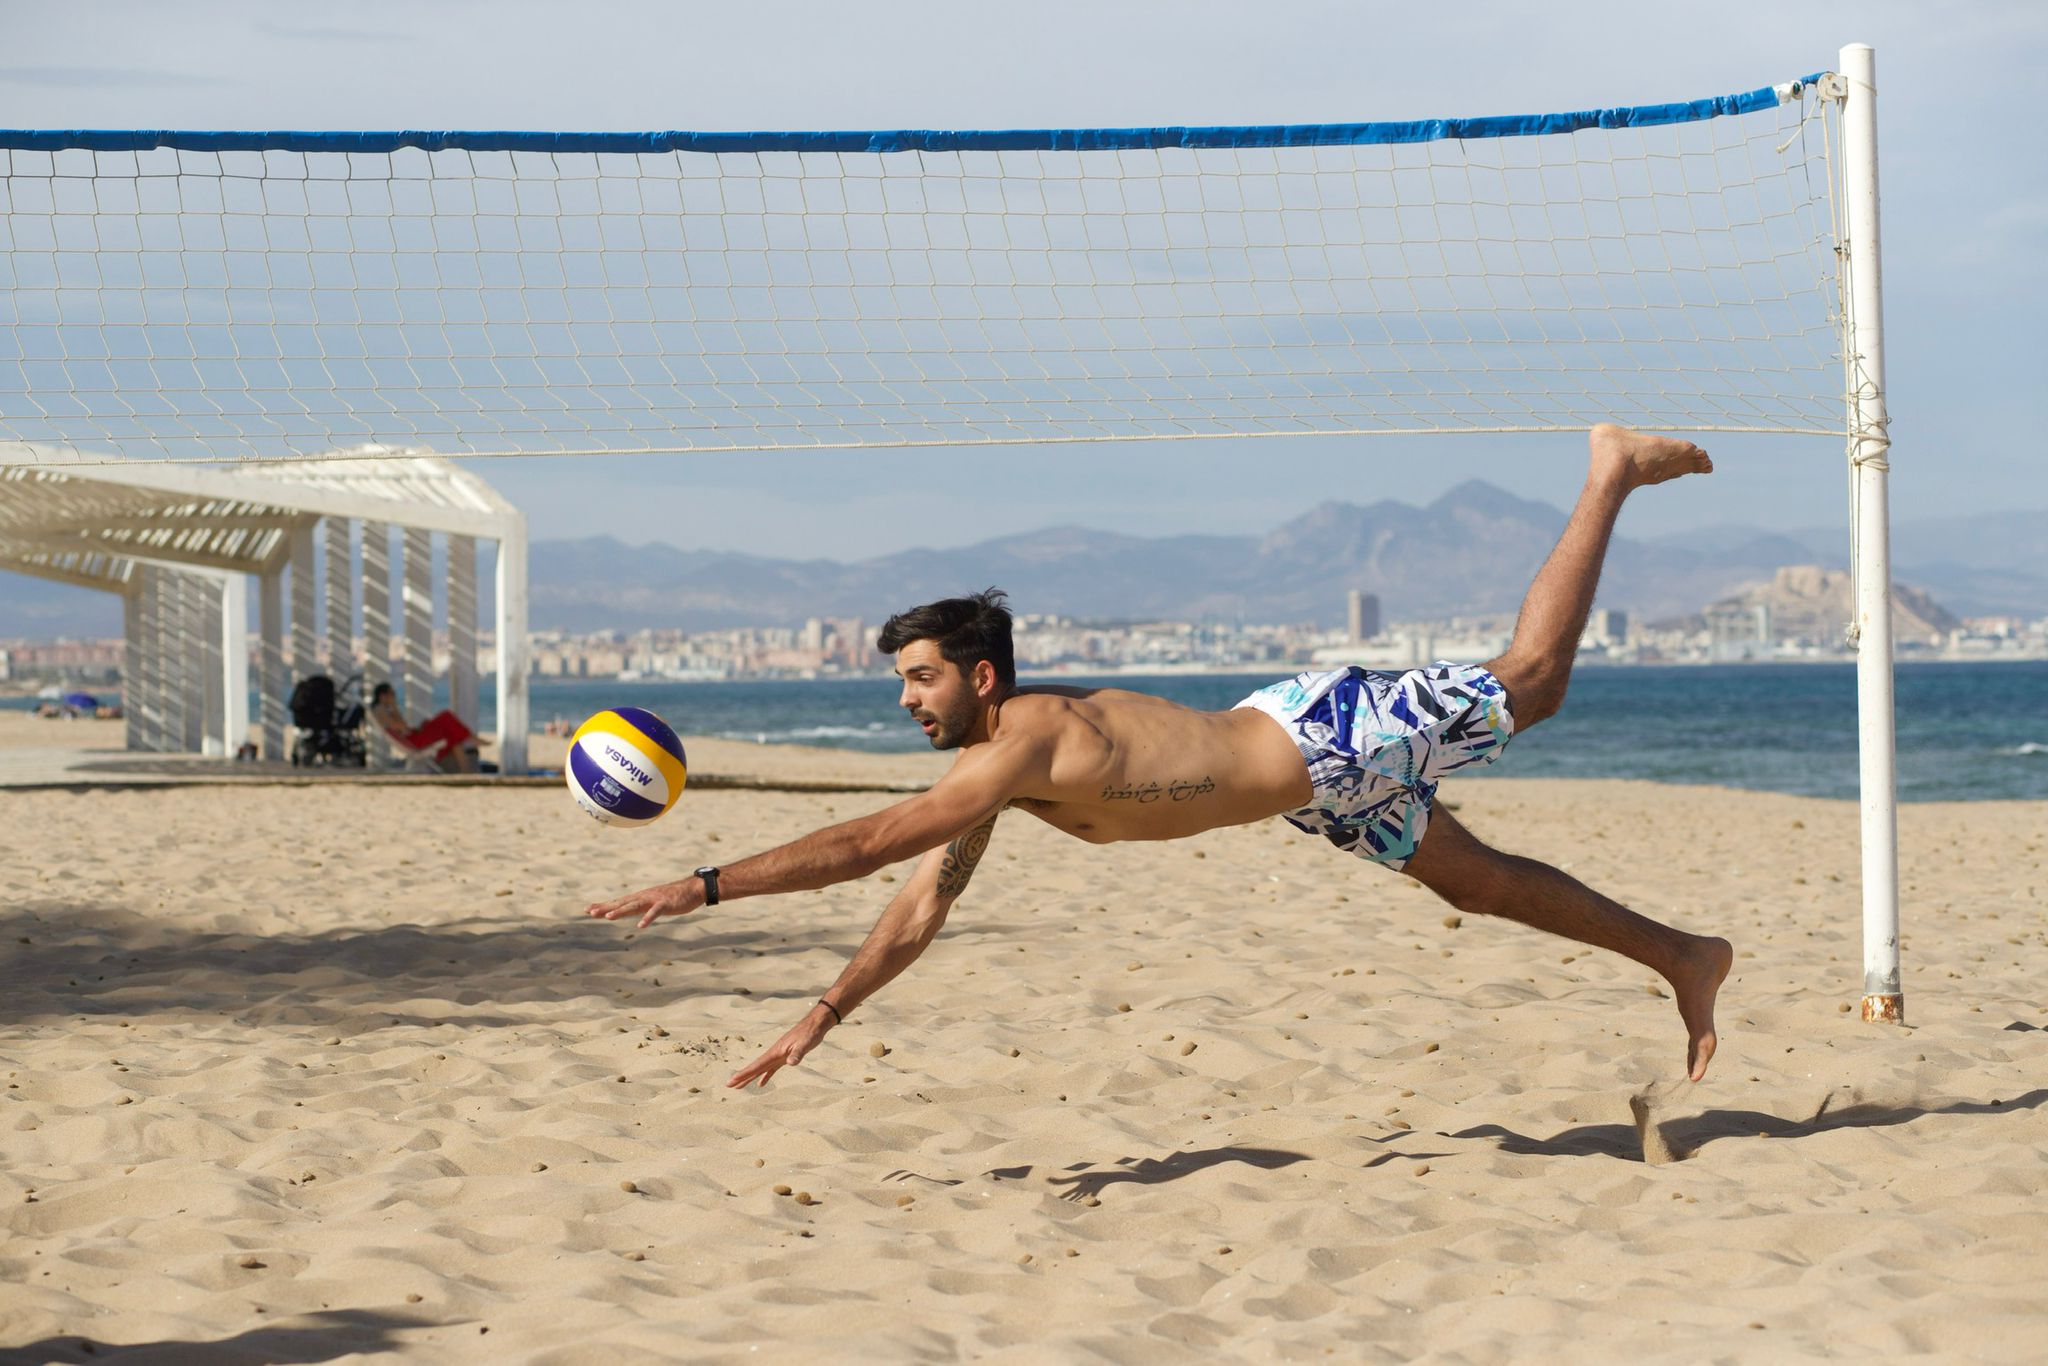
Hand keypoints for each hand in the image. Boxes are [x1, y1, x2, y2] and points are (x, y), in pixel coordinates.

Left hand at [584, 876, 703, 929]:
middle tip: (590, 912)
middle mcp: (643, 897)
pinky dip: (647, 918)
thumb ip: (639, 907)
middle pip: (621, 903)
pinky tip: (640, 926)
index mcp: (639, 898)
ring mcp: (654, 900)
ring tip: (608, 917)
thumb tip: (626, 912)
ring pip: (634, 906)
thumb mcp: (652, 902)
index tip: (587, 909)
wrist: (693, 889)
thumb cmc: (673, 897)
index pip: (618, 902)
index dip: (603, 905)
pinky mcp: (665, 904)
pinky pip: (655, 912)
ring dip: (621, 911)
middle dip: (605, 908)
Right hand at [727, 1007, 834, 1088]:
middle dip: (742, 1077)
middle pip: (755, 1068)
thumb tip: (791, 1063)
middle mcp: (774, 1054)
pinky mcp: (784, 1056)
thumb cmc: (810, 1034)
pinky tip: (761, 1083)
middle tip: (728, 1085)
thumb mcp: (805, 1044)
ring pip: (761, 1069)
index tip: (732, 1080)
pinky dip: (765, 1076)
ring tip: (739, 1086)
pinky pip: (771, 1069)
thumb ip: (797, 1054)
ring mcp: (778, 1055)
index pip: (757, 1065)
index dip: (744, 1074)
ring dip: (750, 1077)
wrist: (815, 1024)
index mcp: (775, 1052)